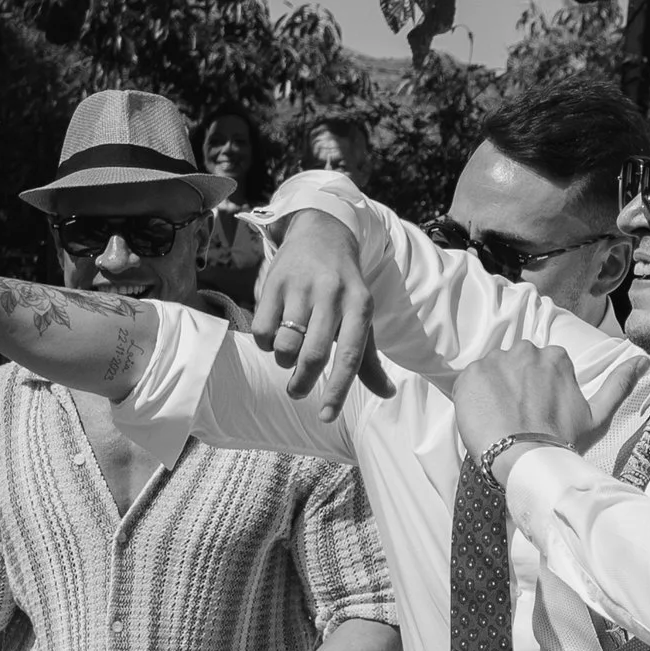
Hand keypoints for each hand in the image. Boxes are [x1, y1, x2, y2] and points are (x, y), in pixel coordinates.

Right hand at [251, 210, 392, 419]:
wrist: (322, 234)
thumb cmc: (345, 289)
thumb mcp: (362, 318)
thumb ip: (369, 359)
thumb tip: (387, 394)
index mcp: (360, 306)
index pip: (350, 356)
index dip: (337, 389)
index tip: (326, 416)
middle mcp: (332, 295)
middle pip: (314, 354)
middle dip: (303, 382)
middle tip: (298, 392)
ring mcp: (301, 286)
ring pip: (286, 343)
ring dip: (284, 361)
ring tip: (289, 356)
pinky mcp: (273, 281)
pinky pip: (262, 328)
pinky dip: (266, 343)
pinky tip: (275, 336)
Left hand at [454, 342, 610, 477]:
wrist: (525, 459)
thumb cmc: (563, 441)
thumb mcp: (597, 415)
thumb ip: (618, 385)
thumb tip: (645, 360)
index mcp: (556, 357)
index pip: (540, 366)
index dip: (536, 390)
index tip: (536, 410)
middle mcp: (527, 351)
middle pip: (515, 365)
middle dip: (515, 385)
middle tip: (518, 417)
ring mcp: (497, 360)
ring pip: (493, 372)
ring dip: (494, 390)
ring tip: (500, 420)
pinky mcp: (471, 373)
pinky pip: (470, 381)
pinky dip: (474, 398)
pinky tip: (484, 418)